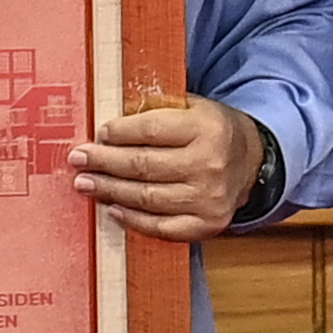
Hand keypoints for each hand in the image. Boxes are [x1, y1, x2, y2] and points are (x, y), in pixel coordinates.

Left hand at [73, 91, 263, 241]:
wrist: (253, 161)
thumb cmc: (213, 131)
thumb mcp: (194, 107)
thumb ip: (158, 110)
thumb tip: (108, 124)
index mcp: (207, 128)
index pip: (151, 131)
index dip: (119, 133)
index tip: (99, 134)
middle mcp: (210, 164)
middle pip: (143, 166)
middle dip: (104, 162)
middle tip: (78, 159)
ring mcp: (209, 199)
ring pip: (146, 197)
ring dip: (110, 191)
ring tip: (86, 184)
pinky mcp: (207, 224)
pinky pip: (161, 226)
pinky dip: (133, 220)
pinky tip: (113, 209)